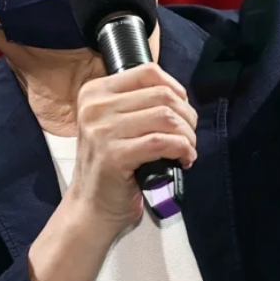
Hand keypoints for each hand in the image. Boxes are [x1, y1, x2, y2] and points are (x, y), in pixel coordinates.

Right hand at [68, 63, 197, 233]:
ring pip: (166, 117)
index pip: (148, 72)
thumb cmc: (108, 166)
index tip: (184, 108)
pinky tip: (184, 160)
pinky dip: (183, 150)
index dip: (176, 88)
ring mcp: (102, 131)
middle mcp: (95, 107)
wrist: (90, 208)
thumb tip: (178, 95)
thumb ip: (137, 103)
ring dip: (187, 135)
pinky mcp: (114, 155)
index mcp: (95, 93)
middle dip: (187, 116)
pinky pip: (163, 142)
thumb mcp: (113, 124)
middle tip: (189, 135)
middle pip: (162, 95)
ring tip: (187, 149)